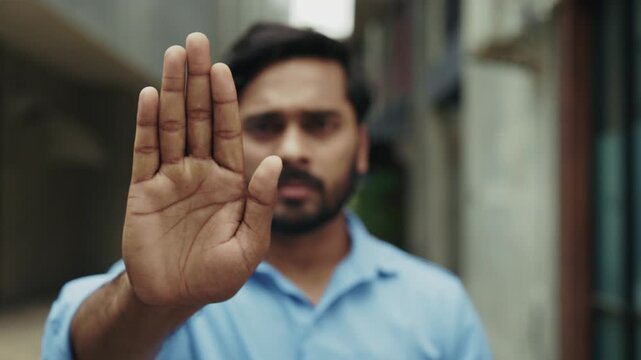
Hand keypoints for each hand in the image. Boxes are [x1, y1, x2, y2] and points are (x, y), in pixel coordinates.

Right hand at [122, 33, 281, 306]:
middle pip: (198, 118)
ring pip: (171, 126)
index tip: (223, 68)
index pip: (227, 131)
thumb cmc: (217, 276)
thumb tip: (272, 159)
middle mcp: (200, 172)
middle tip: (196, 42)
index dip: (225, 100)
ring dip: (172, 91)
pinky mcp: (143, 191)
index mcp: (230, 182)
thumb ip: (262, 204)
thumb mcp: (250, 245)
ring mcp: (170, 178)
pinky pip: (144, 152)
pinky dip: (146, 125)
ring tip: (174, 56)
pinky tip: (150, 97)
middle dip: (198, 81)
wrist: (174, 297)